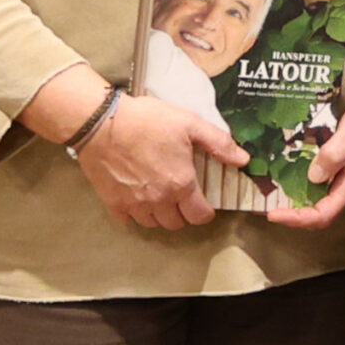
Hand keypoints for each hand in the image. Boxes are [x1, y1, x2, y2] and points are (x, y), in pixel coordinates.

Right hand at [77, 92, 247, 229]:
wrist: (101, 122)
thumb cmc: (147, 120)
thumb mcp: (189, 123)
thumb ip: (219, 143)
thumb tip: (243, 159)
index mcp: (181, 184)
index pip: (200, 216)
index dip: (205, 212)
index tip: (203, 203)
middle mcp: (159, 200)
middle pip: (176, 223)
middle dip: (183, 213)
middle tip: (181, 197)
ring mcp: (134, 204)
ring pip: (152, 224)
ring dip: (159, 216)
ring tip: (160, 199)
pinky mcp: (112, 202)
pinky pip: (127, 221)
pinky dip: (133, 215)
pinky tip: (135, 199)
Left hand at [266, 76, 344, 229]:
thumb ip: (334, 155)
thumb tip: (313, 177)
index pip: (324, 215)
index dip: (298, 219)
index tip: (273, 214)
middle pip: (320, 215)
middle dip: (293, 215)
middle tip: (265, 207)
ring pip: (320, 204)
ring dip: (297, 205)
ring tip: (272, 196)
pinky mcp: (344, 175)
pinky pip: (322, 191)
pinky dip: (303, 190)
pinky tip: (288, 179)